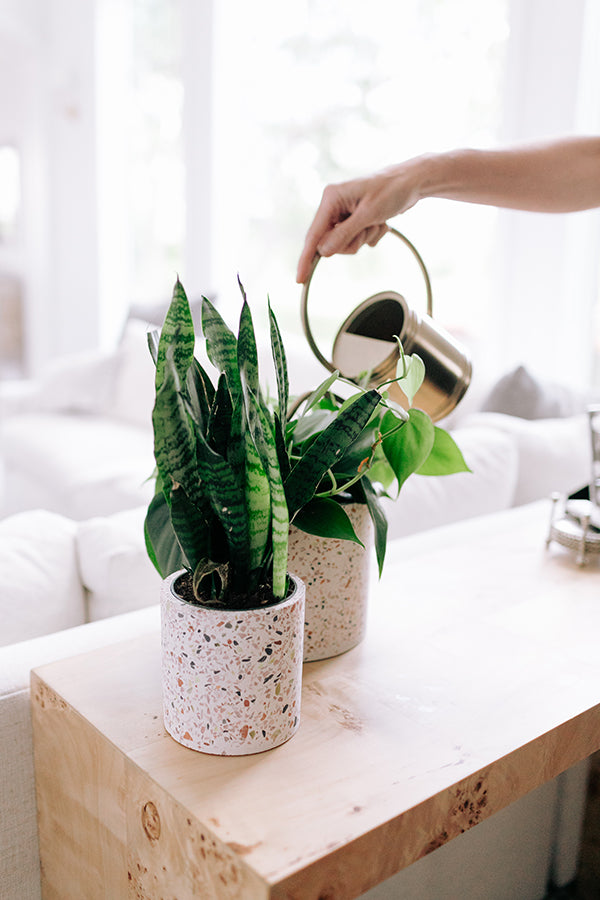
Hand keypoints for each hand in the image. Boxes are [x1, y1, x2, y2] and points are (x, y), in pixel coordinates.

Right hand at [296, 162, 424, 282]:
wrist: (412, 182)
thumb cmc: (391, 191)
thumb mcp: (368, 214)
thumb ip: (344, 234)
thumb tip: (323, 252)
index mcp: (331, 198)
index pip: (314, 235)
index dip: (306, 258)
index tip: (300, 279)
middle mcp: (333, 206)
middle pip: (331, 243)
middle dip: (352, 241)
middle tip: (370, 226)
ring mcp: (344, 213)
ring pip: (345, 244)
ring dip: (364, 238)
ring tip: (378, 221)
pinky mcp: (355, 219)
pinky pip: (357, 240)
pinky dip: (371, 235)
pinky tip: (381, 221)